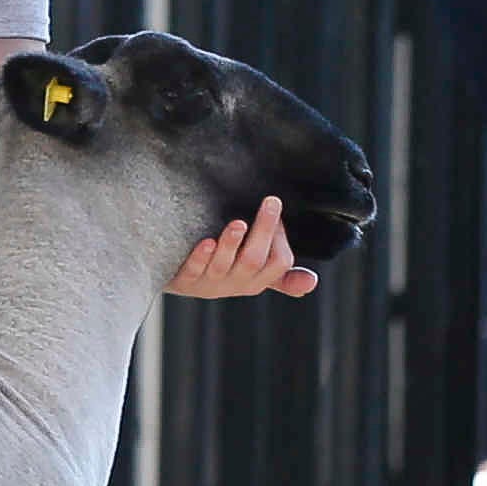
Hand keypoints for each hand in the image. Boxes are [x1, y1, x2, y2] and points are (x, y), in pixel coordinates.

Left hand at [168, 197, 318, 300]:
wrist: (174, 278)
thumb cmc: (219, 270)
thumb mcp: (250, 274)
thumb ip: (280, 275)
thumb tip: (312, 283)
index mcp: (255, 280)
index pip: (279, 263)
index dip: (279, 238)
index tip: (276, 210)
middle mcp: (234, 283)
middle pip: (254, 260)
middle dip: (264, 231)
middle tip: (272, 202)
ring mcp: (209, 282)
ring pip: (224, 265)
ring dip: (231, 244)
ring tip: (238, 223)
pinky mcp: (184, 280)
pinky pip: (194, 269)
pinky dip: (201, 256)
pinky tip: (206, 242)